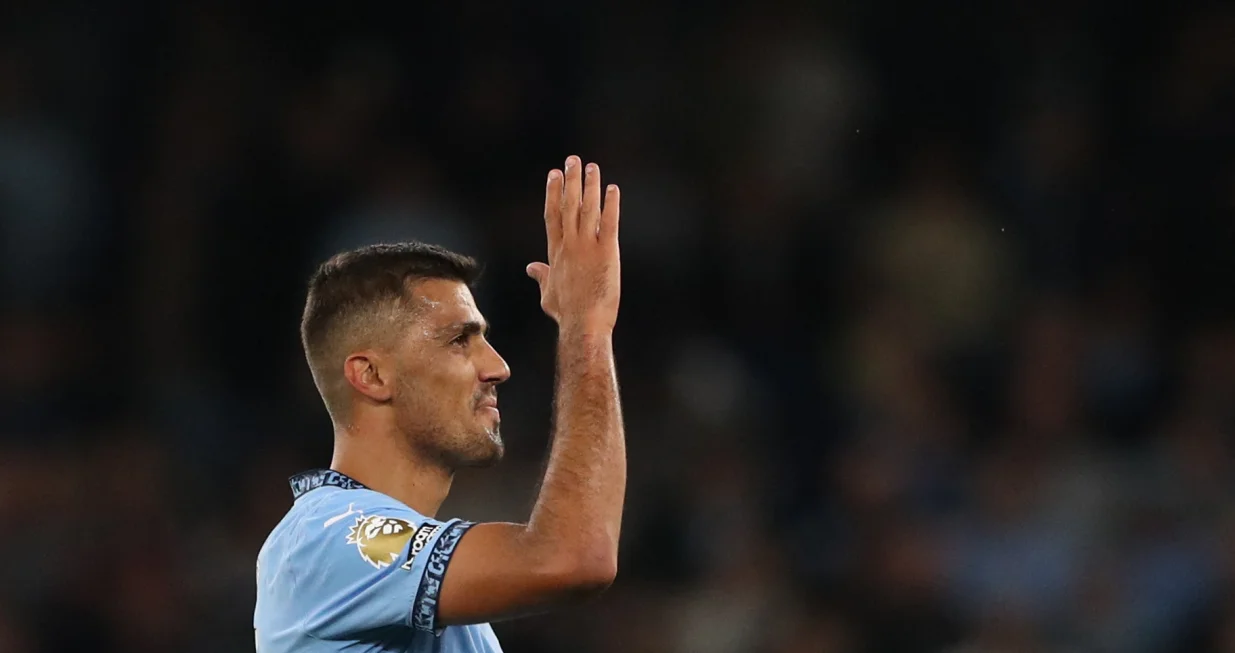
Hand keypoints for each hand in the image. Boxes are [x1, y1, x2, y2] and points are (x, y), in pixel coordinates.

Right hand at [526, 155, 620, 333]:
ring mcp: (587, 246)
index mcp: (555, 252)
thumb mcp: (548, 294)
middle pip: (567, 205)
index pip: (552, 215)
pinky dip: (610, 205)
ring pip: (587, 209)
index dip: (552, 193)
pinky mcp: (607, 251)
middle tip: (572, 160)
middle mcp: (569, 244)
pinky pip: (609, 222)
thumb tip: (531, 268)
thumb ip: (541, 276)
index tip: (553, 174)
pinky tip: (612, 190)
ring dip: (589, 186)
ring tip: (591, 167)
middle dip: (569, 181)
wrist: (584, 324)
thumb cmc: (567, 313)